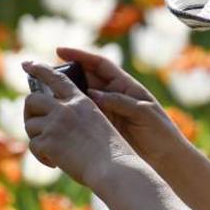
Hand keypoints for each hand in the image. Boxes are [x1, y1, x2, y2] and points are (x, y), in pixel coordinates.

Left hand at [22, 60, 136, 187]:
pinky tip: (55, 163)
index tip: (27, 64)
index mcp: (80, 101)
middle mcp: (65, 108)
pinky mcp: (48, 142)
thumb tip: (52, 120)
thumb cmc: (109, 152)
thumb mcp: (96, 123)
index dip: (40, 69)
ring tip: (51, 151)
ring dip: (37, 138)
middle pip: (32, 100)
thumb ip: (75, 116)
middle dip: (29, 112)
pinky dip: (41, 156)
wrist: (112, 169)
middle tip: (34, 125)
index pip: (56, 78)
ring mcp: (55, 124)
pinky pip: (33, 146)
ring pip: (30, 125)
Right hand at [54, 47, 189, 172]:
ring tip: (43, 96)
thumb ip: (119, 101)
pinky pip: (82, 117)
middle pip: (84, 79)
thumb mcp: (142, 113)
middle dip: (64, 75)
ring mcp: (106, 111)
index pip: (98, 64)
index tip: (59, 51)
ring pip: (79, 98)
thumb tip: (92, 94)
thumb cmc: (160, 132)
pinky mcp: (102, 128)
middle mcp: (113, 95)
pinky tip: (55, 118)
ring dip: (63, 96)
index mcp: (125, 85)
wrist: (167, 158)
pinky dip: (69, 116)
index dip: (79, 56)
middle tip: (42, 75)